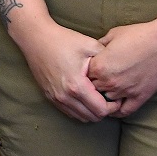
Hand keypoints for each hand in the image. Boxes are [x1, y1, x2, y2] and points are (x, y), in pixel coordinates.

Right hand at [7, 7, 119, 121]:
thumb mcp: (91, 45)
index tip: (116, 96)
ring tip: (97, 97)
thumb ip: (108, 61)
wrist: (35, 38)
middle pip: (92, 118)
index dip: (113, 106)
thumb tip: (120, 72)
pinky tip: (84, 96)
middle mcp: (65, 96)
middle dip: (104, 110)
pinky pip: (69, 112)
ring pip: (80, 117)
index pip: (101, 110)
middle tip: (109, 97)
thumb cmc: (63, 40)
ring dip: (91, 111)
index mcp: (77, 86)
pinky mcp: (49, 96)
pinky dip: (80, 109)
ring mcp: (55, 98)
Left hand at [85, 18, 156, 116]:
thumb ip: (99, 45)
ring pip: (107, 101)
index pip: (83, 75)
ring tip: (106, 92)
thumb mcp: (113, 35)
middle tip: (97, 81)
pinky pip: (125, 111)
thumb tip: (93, 51)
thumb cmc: (140, 35)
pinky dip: (118, 111)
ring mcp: (125, 91)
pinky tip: (115, 108)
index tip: (90, 70)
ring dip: (105, 97)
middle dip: (94, 85)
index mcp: (99, 66)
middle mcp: (109, 81)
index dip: (85, 73)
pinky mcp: (140, 97)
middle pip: (93, 90)